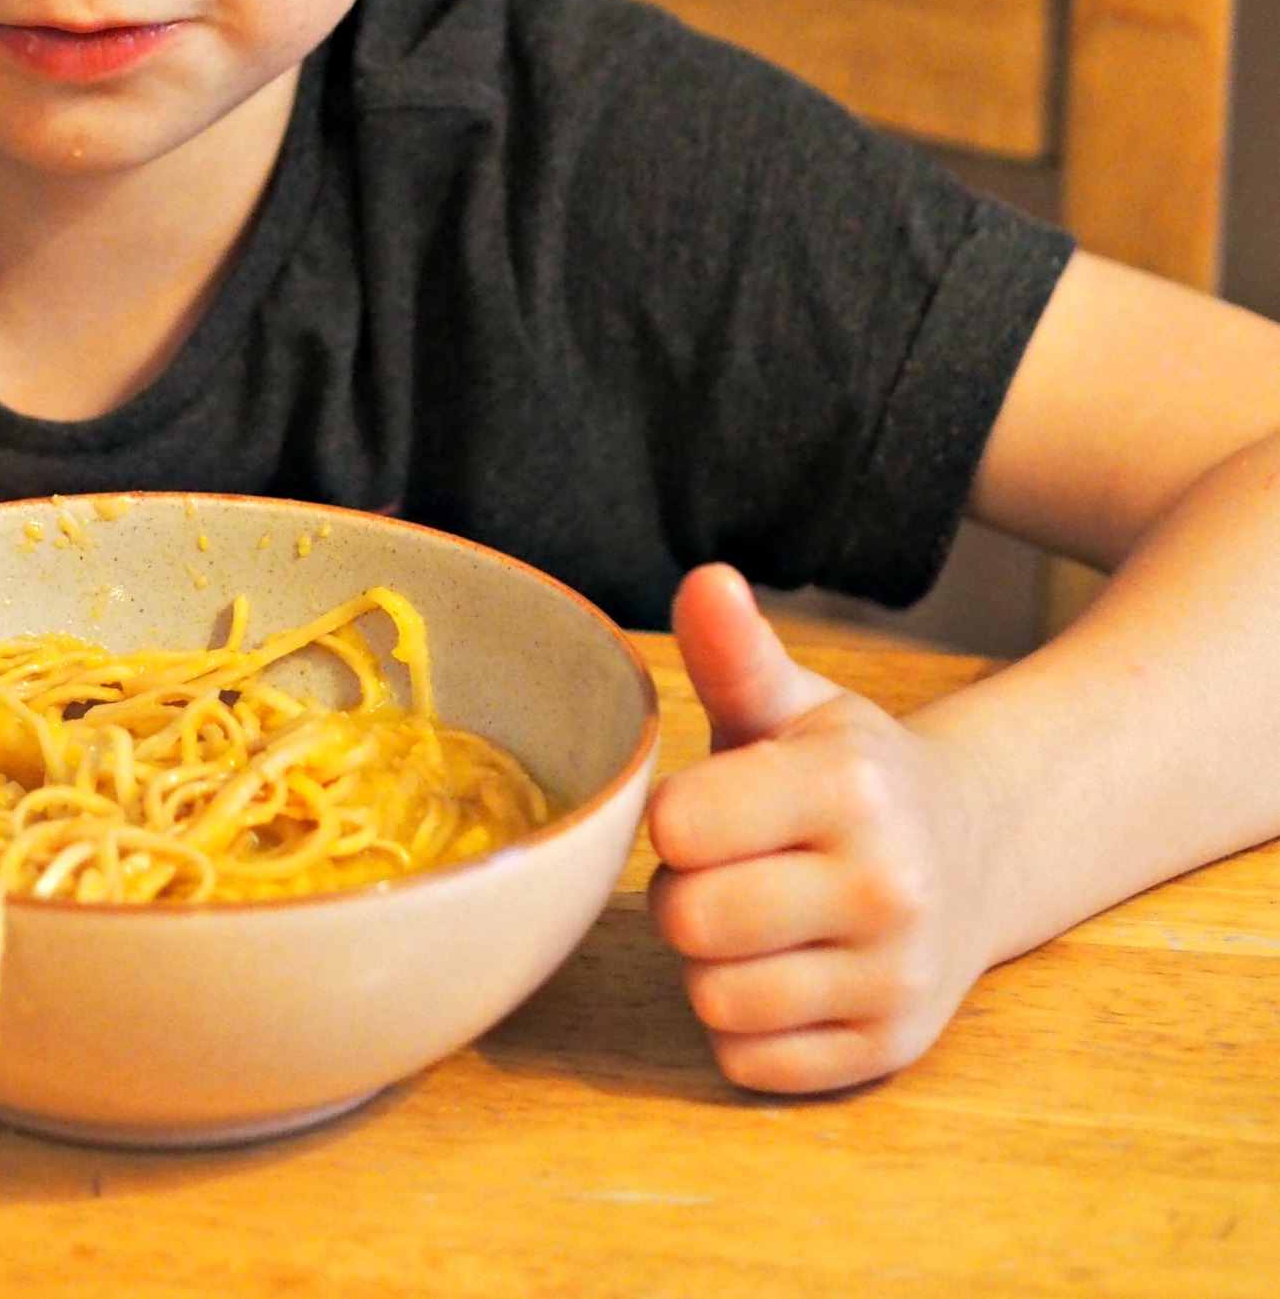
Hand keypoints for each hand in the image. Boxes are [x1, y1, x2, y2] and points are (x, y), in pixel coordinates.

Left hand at [645, 564, 998, 1092]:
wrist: (971, 854)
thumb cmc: (849, 773)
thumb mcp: (796, 702)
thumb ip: (734, 653)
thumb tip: (705, 580)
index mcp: (851, 788)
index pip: (680, 827)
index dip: (673, 819)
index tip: (705, 808)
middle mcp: (885, 888)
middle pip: (690, 921)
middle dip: (682, 894)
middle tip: (723, 868)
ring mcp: (894, 980)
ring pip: (714, 999)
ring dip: (709, 963)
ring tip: (750, 918)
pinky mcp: (887, 1053)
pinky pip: (748, 1063)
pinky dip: (742, 1026)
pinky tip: (779, 972)